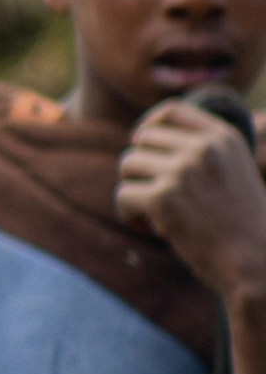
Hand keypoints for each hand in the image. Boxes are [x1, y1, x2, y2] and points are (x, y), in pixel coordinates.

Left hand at [120, 97, 265, 309]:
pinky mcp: (163, 199)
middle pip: (142, 140)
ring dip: (133, 190)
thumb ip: (202, 150)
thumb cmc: (242, 225)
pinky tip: (146, 228)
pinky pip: (122, 194)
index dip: (148, 125)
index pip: (172, 110)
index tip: (141, 145)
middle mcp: (203, 148)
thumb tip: (144, 135)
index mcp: (223, 138)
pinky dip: (128, 214)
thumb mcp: (233, 171)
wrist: (258, 263)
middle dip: (141, 168)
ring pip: (128, 164)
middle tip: (153, 196)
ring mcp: (182, 171)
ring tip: (151, 214)